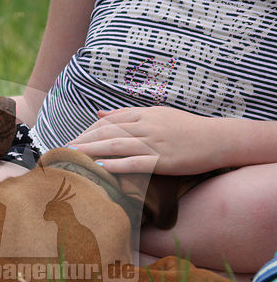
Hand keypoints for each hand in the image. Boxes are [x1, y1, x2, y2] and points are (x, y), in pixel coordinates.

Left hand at [65, 106, 224, 174]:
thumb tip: (98, 114)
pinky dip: (117, 164)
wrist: (218, 139)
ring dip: (92, 151)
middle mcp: (147, 126)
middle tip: (63, 150)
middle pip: (108, 132)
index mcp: (144, 114)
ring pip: (117, 145)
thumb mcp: (156, 115)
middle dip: (83, 141)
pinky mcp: (164, 160)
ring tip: (73, 157)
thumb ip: (126, 115)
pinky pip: (136, 162)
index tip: (71, 140)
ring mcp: (155, 143)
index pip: (109, 122)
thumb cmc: (185, 128)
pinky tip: (101, 168)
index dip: (87, 131)